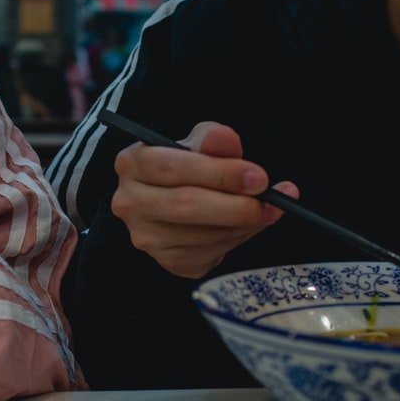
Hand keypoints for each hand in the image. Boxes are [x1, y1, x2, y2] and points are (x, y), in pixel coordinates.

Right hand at [110, 122, 298, 278]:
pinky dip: (237, 239)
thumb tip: (226, 139)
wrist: (176, 200)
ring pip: (203, 234)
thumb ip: (211, 139)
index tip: (257, 176)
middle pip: (187, 205)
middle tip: (269, 200)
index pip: (173, 167)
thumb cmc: (186, 168)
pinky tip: (245, 225)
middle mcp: (130, 203)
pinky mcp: (168, 261)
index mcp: (132, 164)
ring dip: (243, 224)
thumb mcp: (197, 144)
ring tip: (264, 210)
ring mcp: (146, 237)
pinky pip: (211, 254)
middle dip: (236, 204)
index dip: (219, 173)